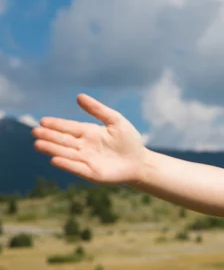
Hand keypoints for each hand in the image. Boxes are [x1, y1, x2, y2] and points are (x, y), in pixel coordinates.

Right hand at [32, 94, 147, 184]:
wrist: (140, 162)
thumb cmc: (129, 140)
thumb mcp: (115, 121)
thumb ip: (98, 110)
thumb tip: (79, 96)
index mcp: (88, 132)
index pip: (68, 127)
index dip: (56, 124)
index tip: (43, 121)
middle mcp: (84, 146)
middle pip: (63, 141)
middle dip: (49, 137)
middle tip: (35, 132)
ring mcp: (86, 160)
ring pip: (66, 154)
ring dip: (52, 149)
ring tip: (38, 144)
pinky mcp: (92, 173)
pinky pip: (77, 168)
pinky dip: (66, 164)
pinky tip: (55, 159)